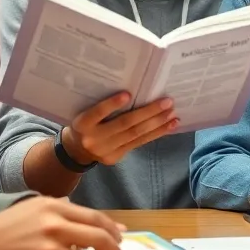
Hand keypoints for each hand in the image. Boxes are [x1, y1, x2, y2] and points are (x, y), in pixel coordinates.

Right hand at [64, 91, 178, 166]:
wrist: (76, 150)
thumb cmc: (85, 123)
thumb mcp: (85, 112)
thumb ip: (102, 106)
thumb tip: (133, 91)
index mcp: (82, 123)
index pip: (97, 112)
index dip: (112, 104)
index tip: (127, 94)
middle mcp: (93, 138)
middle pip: (124, 124)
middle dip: (148, 112)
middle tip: (167, 102)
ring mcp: (106, 150)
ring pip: (135, 135)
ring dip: (157, 124)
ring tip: (172, 114)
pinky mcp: (116, 157)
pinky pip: (139, 143)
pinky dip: (156, 133)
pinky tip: (169, 126)